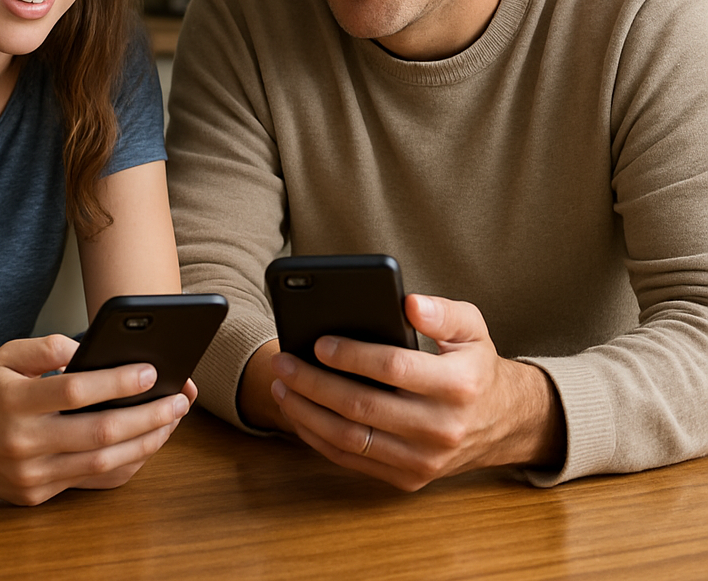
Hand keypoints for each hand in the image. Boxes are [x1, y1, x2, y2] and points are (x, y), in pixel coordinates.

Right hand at [0, 334, 190, 504]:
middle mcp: (22, 443)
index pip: (75, 392)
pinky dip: (125, 465)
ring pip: (101, 464)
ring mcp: (30, 475)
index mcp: (13, 402)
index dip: (117, 382)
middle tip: (179, 400)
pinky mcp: (36, 495)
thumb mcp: (5, 354)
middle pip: (99, 434)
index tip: (151, 371)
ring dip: (145, 442)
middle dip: (147, 417)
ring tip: (171, 421)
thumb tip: (82, 346)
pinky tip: (146, 445)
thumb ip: (44, 346)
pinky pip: (92, 484)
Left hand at [268, 294, 564, 490]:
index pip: (394, 368)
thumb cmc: (475, 366)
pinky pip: (353, 461)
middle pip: (363, 407)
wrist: (502, 423)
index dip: (352, 356)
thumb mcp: (472, 328)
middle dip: (314, 383)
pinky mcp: (409, 479)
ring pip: (351, 439)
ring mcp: (424, 460)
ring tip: (281, 385)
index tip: (318, 343)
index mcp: (458, 385)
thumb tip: (409, 303)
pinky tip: (298, 413)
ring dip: (307, 413)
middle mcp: (442, 428)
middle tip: (283, 361)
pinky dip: (318, 439)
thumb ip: (442, 311)